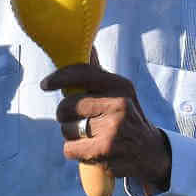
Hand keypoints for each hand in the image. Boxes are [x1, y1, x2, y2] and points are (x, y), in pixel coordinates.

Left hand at [42, 64, 171, 191]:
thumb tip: (88, 44)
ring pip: (67, 129)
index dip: (59, 77)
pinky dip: (75, 152)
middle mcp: (119, 104)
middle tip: (78, 120)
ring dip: (72, 136)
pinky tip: (92, 150)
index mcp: (120, 86)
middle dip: (65, 116)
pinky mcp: (105, 149)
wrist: (149, 151)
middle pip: (67, 105)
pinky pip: (69, 148)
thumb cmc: (126, 117)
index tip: (45, 84)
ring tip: (92, 136)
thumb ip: (98, 73)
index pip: (83, 73)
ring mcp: (113, 127)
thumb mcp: (119, 93)